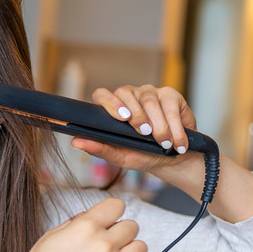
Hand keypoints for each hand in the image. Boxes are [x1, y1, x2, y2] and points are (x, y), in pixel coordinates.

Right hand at [6, 198, 146, 251]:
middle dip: (120, 233)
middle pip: (132, 226)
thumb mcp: (50, 237)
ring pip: (141, 248)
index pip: (117, 205)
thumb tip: (93, 216)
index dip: (111, 212)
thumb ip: (76, 223)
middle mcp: (102, 244)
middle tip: (107, 244)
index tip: (108, 220)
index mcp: (84, 227)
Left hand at [71, 84, 196, 172]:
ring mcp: (150, 93)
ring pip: (149, 100)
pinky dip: (174, 125)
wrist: (173, 159)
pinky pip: (170, 104)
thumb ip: (99, 149)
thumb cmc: (143, 155)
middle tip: (145, 133)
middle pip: (126, 92)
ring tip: (164, 143)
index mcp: (113, 109)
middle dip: (136, 114)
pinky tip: (176, 141)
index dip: (110, 103)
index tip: (122, 118)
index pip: (102, 95)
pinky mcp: (170, 95)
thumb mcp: (121, 156)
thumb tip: (75, 142)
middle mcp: (130, 97)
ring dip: (158, 125)